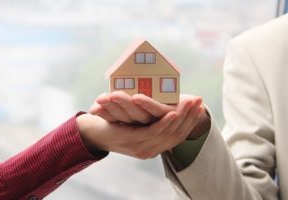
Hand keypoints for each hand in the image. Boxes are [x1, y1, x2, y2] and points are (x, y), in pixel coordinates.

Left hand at [77, 97, 202, 158]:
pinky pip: (152, 133)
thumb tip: (168, 105)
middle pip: (177, 134)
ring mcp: (143, 148)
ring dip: (181, 117)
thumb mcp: (138, 120)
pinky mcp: (133, 142)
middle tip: (200, 101)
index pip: (178, 135)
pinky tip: (172, 113)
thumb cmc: (116, 122)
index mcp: (154, 145)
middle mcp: (151, 149)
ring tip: (191, 104)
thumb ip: (151, 118)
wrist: (92, 130)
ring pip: (168, 133)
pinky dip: (164, 124)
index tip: (200, 106)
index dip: (190, 121)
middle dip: (190, 117)